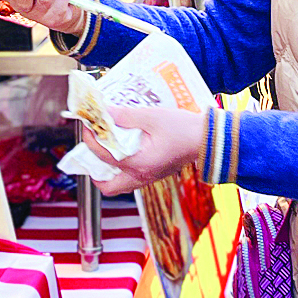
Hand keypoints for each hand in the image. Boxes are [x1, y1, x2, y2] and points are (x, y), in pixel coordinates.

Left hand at [82, 104, 207, 195]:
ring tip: (106, 147)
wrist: (210, 140)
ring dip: (108, 169)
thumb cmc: (185, 129)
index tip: (88, 125)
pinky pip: (131, 177)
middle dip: (94, 169)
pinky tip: (124, 147)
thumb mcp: (152, 117)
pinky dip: (122, 166)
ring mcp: (149, 177)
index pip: (102, 155)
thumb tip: (104, 112)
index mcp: (139, 164)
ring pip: (119, 184)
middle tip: (93, 148)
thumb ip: (126, 116)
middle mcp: (142, 176)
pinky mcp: (155, 173)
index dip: (90, 139)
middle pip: (107, 186)